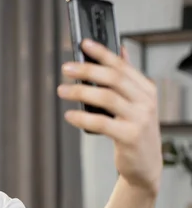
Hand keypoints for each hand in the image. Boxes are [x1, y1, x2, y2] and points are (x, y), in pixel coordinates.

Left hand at [58, 38, 161, 194]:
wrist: (146, 164)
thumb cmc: (135, 129)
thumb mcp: (136, 102)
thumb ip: (127, 78)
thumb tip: (121, 50)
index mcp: (146, 89)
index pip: (122, 65)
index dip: (102, 53)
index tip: (84, 44)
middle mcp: (146, 101)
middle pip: (113, 78)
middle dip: (87, 70)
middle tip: (66, 68)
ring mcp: (139, 119)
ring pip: (107, 98)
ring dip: (80, 92)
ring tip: (61, 90)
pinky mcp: (130, 137)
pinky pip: (102, 123)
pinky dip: (83, 118)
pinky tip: (69, 115)